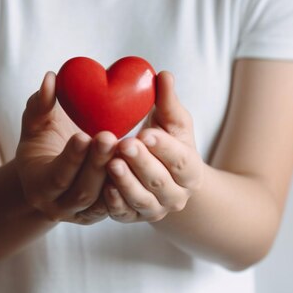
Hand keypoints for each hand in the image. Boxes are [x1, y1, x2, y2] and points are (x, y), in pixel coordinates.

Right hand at [15, 71, 117, 224]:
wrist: (48, 176)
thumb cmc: (42, 142)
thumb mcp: (36, 125)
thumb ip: (41, 104)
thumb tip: (51, 77)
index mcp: (39, 185)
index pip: (58, 175)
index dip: (72, 158)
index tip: (85, 134)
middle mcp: (59, 206)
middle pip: (83, 190)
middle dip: (98, 164)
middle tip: (112, 137)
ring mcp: (82, 215)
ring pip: (103, 201)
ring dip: (118, 176)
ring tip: (129, 146)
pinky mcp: (101, 214)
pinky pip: (117, 204)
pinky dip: (128, 186)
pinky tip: (139, 163)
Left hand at [102, 71, 204, 222]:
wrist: (160, 176)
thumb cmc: (166, 141)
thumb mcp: (170, 121)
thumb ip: (167, 100)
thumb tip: (164, 75)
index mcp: (190, 169)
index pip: (180, 160)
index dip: (164, 147)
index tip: (147, 132)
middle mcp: (176, 195)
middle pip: (160, 181)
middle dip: (142, 163)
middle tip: (124, 145)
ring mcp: (154, 209)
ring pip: (142, 200)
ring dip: (126, 183)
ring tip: (111, 164)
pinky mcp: (133, 218)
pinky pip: (123, 213)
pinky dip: (114, 202)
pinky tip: (103, 187)